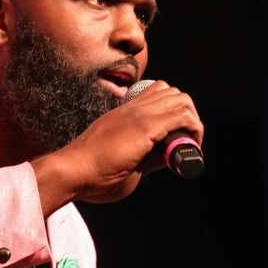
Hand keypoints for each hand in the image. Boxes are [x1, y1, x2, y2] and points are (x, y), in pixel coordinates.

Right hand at [29, 80, 202, 209]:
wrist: (73, 171)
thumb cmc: (90, 174)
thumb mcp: (125, 161)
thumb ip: (148, 156)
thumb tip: (170, 157)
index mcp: (124, 114)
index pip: (156, 94)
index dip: (172, 111)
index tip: (175, 136)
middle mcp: (133, 108)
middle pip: (173, 93)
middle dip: (187, 115)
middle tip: (185, 140)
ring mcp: (140, 114)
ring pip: (181, 99)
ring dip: (192, 120)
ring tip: (188, 144)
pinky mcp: (146, 126)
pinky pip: (182, 116)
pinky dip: (194, 130)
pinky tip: (189, 148)